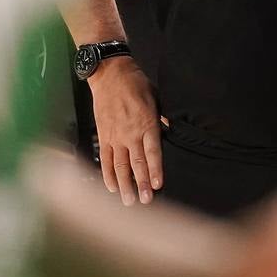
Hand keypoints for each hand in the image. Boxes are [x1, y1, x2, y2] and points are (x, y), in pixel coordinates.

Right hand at [88, 57, 162, 204]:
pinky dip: (108, 174)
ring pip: (120, 165)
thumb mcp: (157, 97)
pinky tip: (112, 187)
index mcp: (147, 123)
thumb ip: (163, 117)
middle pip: (137, 163)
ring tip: (129, 201)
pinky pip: (105, 159)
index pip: (153, 152)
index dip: (156, 170)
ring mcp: (115, 136)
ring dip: (125, 185)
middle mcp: (130, 133)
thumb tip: (173, 128)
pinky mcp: (103, 136)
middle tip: (145, 201)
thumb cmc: (136, 84)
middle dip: (141, 184)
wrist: (110, 74)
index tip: (158, 185)